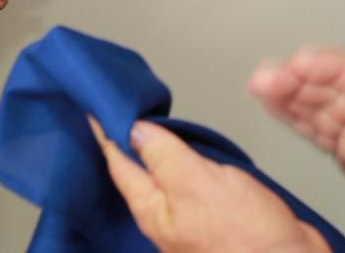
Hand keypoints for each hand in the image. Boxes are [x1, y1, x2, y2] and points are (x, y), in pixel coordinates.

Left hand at [89, 117, 329, 252]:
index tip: (97, 106)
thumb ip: (164, 155)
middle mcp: (168, 216)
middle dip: (128, 141)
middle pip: (139, 171)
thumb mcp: (196, 183)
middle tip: (119, 109)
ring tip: (148, 125)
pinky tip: (192, 153)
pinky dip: (187, 161)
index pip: (120, 163)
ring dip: (158, 150)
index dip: (108, 132)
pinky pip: (194, 182)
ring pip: (167, 176)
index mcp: (153, 210)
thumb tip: (135, 130)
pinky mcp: (220, 215)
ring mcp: (193, 217)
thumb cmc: (246, 240)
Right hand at [248, 49, 344, 248]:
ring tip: (260, 84)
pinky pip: (318, 132)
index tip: (304, 61)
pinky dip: (294, 118)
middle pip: (335, 91)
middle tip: (268, 76)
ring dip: (290, 96)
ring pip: (321, 108)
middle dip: (300, 81)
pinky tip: (273, 105)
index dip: (333, 69)